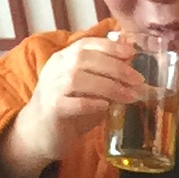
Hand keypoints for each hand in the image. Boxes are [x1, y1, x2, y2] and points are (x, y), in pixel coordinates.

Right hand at [0, 33, 150, 177]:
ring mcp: (51, 89)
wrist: (40, 133)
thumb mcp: (90, 88)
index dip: (109, 46)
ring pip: (77, 78)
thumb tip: (134, 66)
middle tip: (138, 80)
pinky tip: (106, 106)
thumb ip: (106, 76)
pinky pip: (71, 102)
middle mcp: (55, 69)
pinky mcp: (52, 110)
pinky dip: (90, 102)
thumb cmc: (70, 108)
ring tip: (130, 96)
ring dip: (108, 86)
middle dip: (115, 67)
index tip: (132, 52)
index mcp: (63, 59)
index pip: (85, 44)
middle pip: (84, 58)